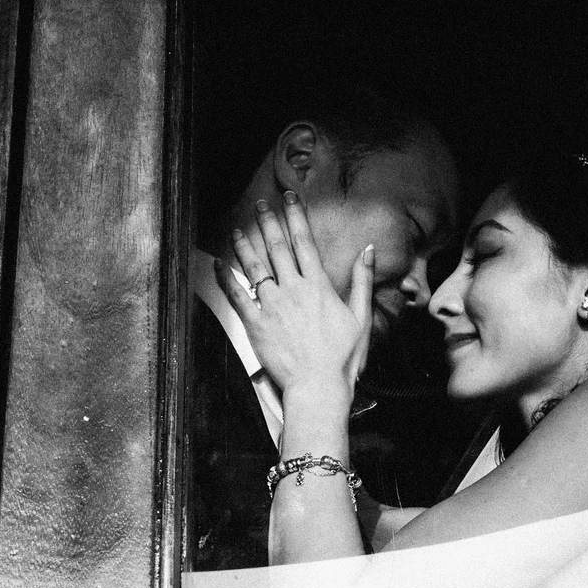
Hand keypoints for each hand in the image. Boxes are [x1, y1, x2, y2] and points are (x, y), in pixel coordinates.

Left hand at [216, 192, 373, 401]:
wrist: (318, 387)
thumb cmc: (342, 358)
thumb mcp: (361, 317)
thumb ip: (362, 281)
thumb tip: (367, 251)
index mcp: (318, 286)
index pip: (304, 242)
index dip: (295, 217)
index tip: (289, 199)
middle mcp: (293, 290)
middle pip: (277, 248)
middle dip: (268, 222)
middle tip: (260, 205)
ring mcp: (272, 306)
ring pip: (255, 267)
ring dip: (245, 245)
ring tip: (238, 228)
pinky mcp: (256, 324)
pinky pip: (236, 296)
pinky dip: (226, 278)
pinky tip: (219, 264)